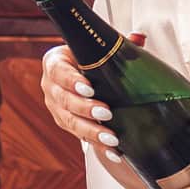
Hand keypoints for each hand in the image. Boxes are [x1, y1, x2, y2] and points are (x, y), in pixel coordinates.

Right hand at [39, 33, 144, 161]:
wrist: (86, 75)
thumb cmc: (92, 58)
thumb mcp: (101, 48)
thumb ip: (120, 43)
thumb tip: (138, 37)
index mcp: (55, 62)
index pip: (59, 71)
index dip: (72, 80)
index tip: (88, 87)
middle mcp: (51, 86)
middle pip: (64, 100)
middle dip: (85, 108)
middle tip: (106, 112)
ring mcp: (56, 107)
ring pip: (70, 122)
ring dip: (92, 131)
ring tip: (112, 138)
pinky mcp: (66, 123)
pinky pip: (80, 137)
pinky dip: (98, 144)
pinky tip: (114, 151)